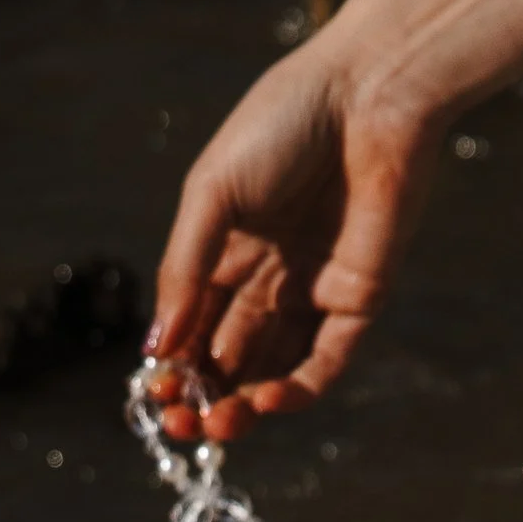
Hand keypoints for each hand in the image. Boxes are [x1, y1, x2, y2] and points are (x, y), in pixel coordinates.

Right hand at [150, 38, 442, 442]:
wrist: (368, 94)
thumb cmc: (282, 123)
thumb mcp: (212, 193)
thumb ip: (184, 270)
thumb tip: (156, 349)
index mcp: (226, 248)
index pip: (194, 324)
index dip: (174, 366)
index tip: (154, 396)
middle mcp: (268, 277)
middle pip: (229, 356)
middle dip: (203, 395)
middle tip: (182, 427)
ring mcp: (313, 292)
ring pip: (273, 370)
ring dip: (244, 405)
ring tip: (218, 425)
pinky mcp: (358, 300)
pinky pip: (324, 361)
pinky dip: (295, 390)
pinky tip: (266, 401)